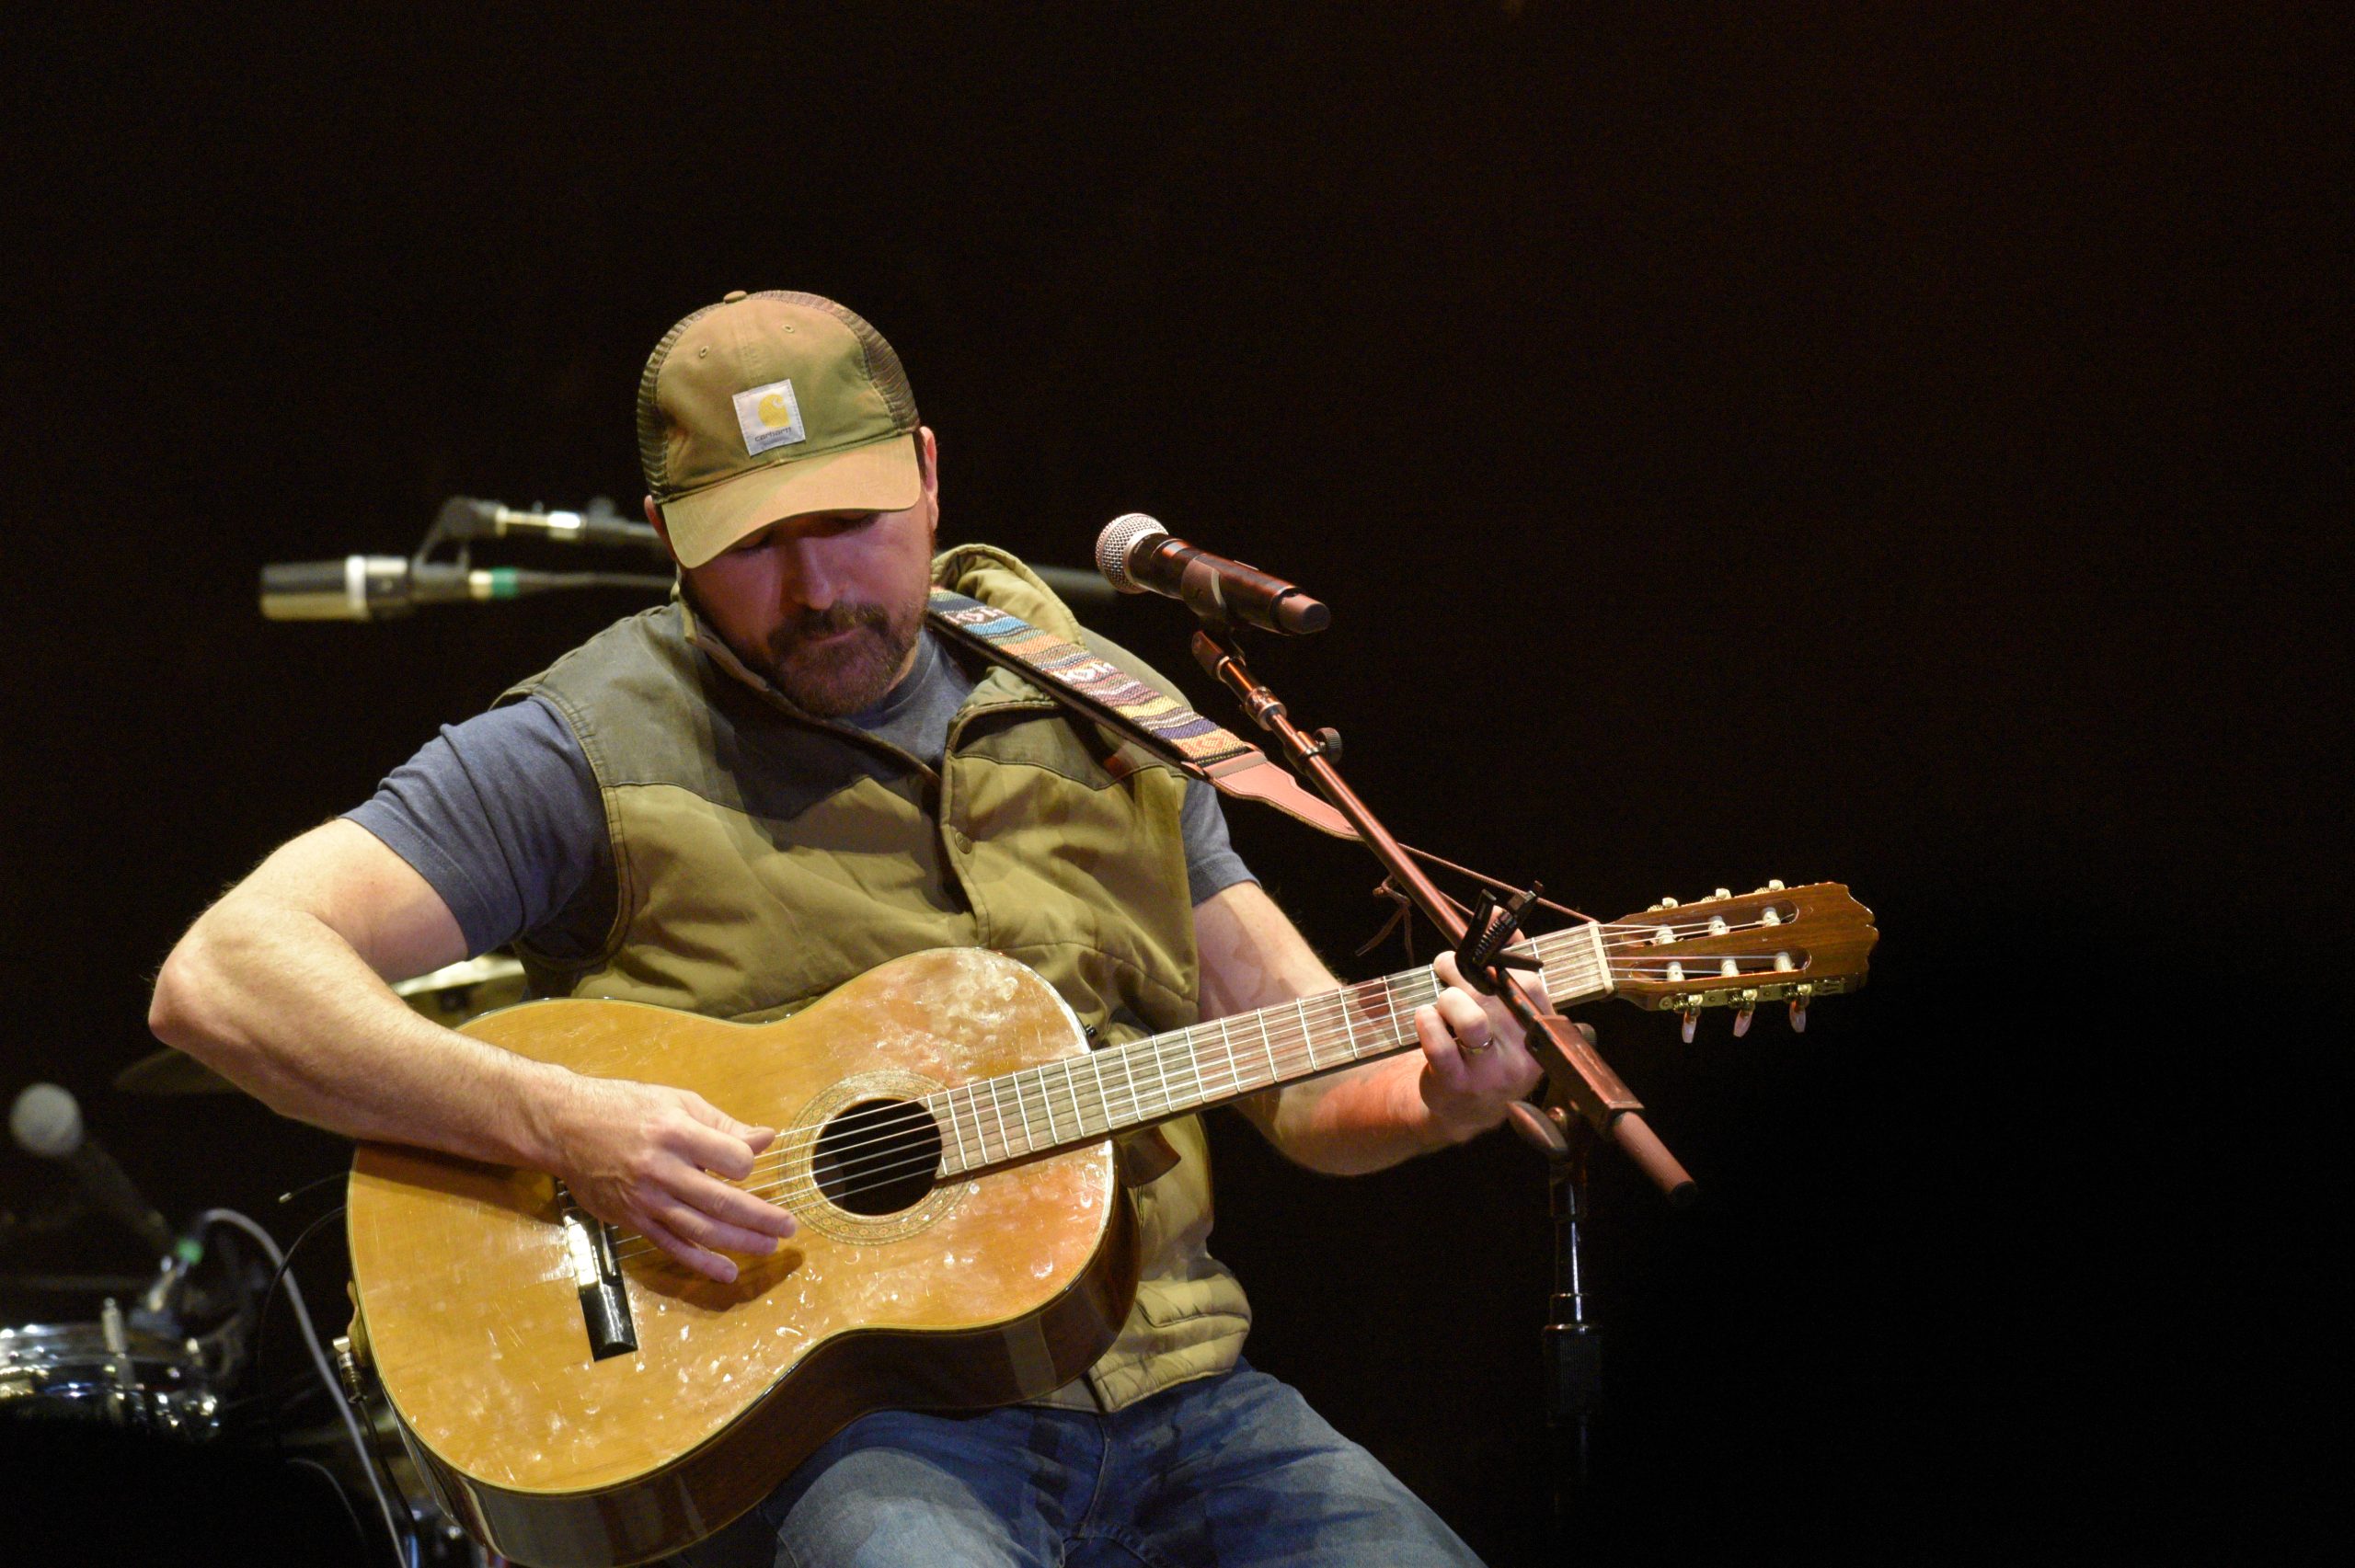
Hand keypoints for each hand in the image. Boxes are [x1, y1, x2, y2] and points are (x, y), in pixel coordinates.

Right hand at [535, 1074, 796, 1282]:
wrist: (565, 1126)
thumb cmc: (626, 1108)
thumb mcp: (676, 1101)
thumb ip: (723, 1125)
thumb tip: (767, 1138)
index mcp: (676, 1133)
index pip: (731, 1159)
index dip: (747, 1165)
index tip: (748, 1165)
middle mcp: (661, 1169)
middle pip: (722, 1201)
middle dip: (761, 1217)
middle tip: (789, 1227)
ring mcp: (646, 1199)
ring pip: (701, 1229)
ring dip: (740, 1242)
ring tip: (769, 1246)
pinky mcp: (632, 1219)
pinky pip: (672, 1246)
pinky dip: (701, 1262)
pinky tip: (727, 1272)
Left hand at [1413, 950, 1548, 1141]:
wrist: (1464, 1110)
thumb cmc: (1486, 1050)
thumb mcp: (1506, 1017)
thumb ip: (1507, 967)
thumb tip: (1500, 917)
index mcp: (1538, 1034)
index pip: (1528, 985)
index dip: (1499, 958)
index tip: (1476, 947)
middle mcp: (1521, 1056)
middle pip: (1493, 996)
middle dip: (1460, 971)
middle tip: (1445, 966)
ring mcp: (1491, 1073)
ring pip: (1470, 1018)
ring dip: (1447, 999)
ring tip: (1440, 1003)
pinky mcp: (1458, 1085)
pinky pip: (1439, 1043)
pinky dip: (1426, 1022)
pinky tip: (1425, 1019)